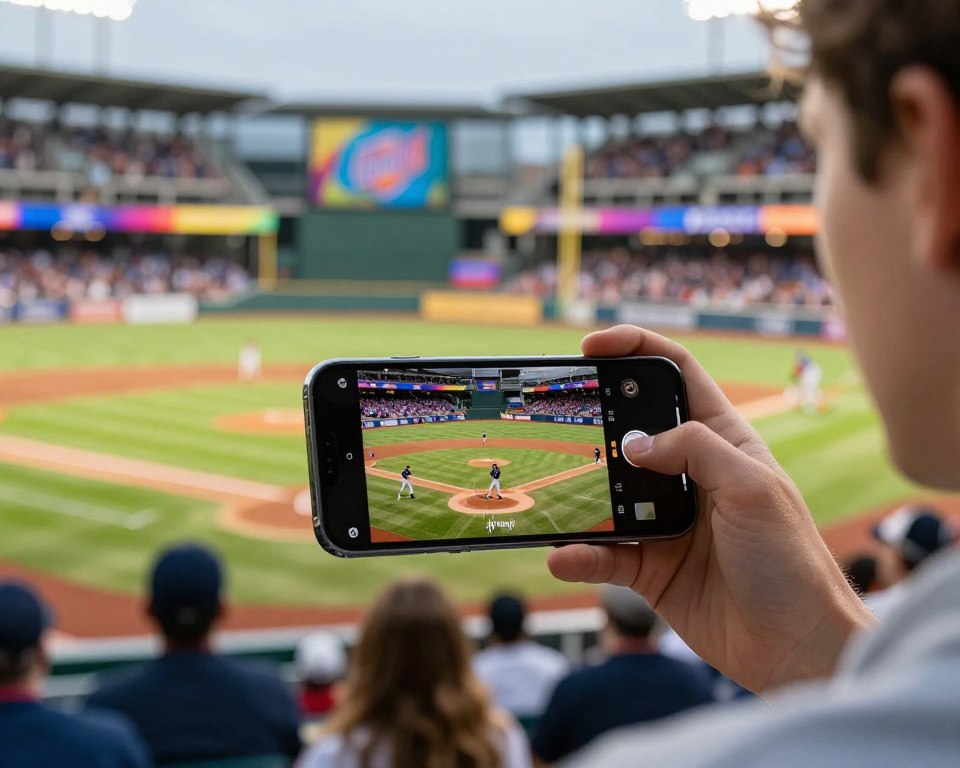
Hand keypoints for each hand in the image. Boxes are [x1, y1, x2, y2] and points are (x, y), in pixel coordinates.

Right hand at [548, 325, 875, 691]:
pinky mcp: (649, 567)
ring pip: (606, 494)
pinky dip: (579, 554)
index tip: (592, 345)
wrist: (795, 647)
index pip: (676, 375)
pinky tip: (563, 555)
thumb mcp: (752, 486)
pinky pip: (602, 554)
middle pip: (630, 431)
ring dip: (578, 494)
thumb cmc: (790, 559)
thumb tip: (632, 442)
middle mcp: (689, 475)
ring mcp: (664, 521)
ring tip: (550, 492)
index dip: (636, 350)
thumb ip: (694, 449)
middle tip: (559, 418)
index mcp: (722, 441)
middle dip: (594, 420)